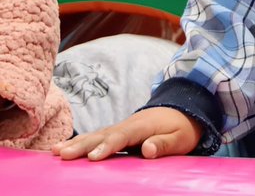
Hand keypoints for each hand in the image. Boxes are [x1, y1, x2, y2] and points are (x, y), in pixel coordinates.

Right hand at [52, 107, 201, 160]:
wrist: (185, 111)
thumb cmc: (183, 128)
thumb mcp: (180, 138)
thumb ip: (164, 144)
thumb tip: (147, 150)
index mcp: (143, 125)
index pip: (123, 136)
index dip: (108, 146)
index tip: (92, 157)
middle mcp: (128, 124)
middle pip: (103, 134)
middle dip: (82, 145)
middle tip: (62, 154)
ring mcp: (121, 127)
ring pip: (96, 134)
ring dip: (76, 142)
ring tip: (55, 151)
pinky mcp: (117, 132)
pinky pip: (97, 136)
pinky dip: (81, 141)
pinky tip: (64, 148)